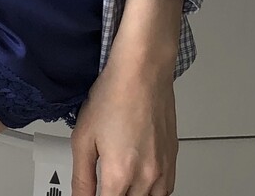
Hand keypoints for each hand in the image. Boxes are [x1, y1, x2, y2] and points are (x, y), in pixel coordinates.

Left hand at [69, 34, 177, 195]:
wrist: (142, 70)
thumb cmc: (114, 94)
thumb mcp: (83, 137)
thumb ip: (81, 176)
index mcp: (120, 173)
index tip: (90, 194)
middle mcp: (146, 176)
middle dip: (114, 195)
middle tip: (104, 183)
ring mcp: (163, 168)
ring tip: (120, 182)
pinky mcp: (173, 158)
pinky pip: (165, 191)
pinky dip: (152, 192)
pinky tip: (141, 182)